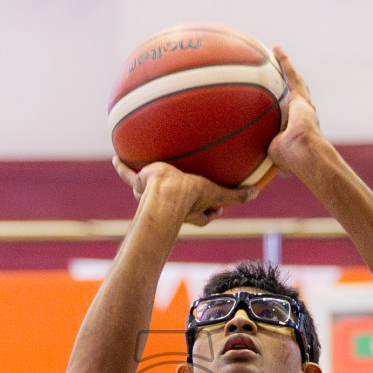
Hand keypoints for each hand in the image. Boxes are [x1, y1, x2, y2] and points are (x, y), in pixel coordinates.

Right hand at [114, 157, 255, 226]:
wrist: (164, 193)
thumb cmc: (190, 195)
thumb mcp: (216, 193)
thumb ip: (236, 196)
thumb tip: (257, 193)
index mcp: (190, 210)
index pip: (203, 215)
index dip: (210, 212)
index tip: (218, 207)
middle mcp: (171, 205)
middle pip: (178, 205)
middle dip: (183, 200)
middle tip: (188, 188)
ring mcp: (152, 194)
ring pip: (150, 192)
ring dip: (149, 185)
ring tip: (149, 171)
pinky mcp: (140, 183)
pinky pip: (128, 174)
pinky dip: (122, 167)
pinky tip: (116, 157)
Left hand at [267, 46, 322, 173]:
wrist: (304, 153)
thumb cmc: (289, 161)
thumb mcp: (271, 155)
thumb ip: (261, 152)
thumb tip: (246, 162)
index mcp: (295, 130)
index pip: (289, 117)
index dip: (284, 111)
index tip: (277, 107)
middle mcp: (302, 115)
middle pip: (296, 97)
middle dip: (289, 87)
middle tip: (280, 77)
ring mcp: (303, 106)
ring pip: (295, 82)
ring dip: (286, 69)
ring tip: (277, 55)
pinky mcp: (301, 98)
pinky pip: (291, 76)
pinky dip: (284, 62)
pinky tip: (276, 49)